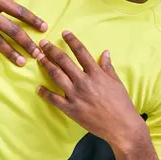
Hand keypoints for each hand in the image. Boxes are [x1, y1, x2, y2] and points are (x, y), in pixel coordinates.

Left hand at [37, 31, 146, 148]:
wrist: (121, 126)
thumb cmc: (122, 103)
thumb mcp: (116, 82)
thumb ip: (108, 67)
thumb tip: (105, 52)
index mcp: (96, 73)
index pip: (81, 52)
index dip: (72, 41)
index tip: (64, 33)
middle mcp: (84, 81)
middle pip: (64, 61)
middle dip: (52, 50)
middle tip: (43, 43)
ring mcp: (76, 95)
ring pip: (57, 76)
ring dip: (46, 65)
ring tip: (39, 58)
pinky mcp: (71, 109)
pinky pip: (54, 99)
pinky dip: (45, 93)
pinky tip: (38, 88)